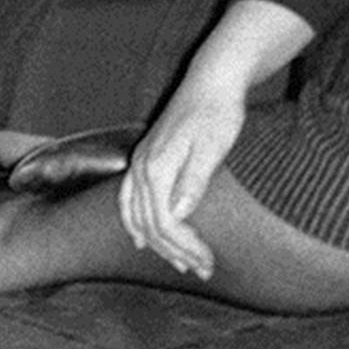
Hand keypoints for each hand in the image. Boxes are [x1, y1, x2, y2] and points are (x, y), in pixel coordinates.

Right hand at [119, 75, 243, 278]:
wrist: (212, 79)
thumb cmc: (218, 111)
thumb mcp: (213, 145)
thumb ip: (194, 180)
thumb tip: (178, 215)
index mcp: (157, 167)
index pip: (165, 222)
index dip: (185, 246)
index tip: (207, 261)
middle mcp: (141, 168)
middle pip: (151, 224)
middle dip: (176, 251)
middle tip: (201, 269)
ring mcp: (139, 164)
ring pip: (138, 216)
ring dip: (158, 243)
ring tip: (180, 263)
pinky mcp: (145, 159)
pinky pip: (130, 201)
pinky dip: (135, 223)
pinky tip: (142, 239)